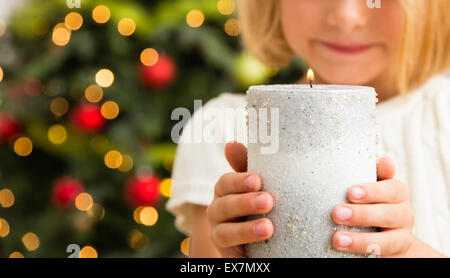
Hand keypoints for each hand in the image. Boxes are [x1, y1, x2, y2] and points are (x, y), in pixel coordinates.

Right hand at [206, 142, 273, 256]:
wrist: (272, 241)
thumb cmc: (264, 205)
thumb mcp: (260, 185)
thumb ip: (247, 165)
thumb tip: (231, 144)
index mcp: (226, 192)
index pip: (225, 183)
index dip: (239, 181)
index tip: (258, 180)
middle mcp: (218, 212)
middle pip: (223, 206)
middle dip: (244, 203)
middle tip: (268, 201)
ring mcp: (221, 235)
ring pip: (224, 232)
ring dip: (245, 230)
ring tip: (268, 228)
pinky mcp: (228, 255)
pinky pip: (230, 253)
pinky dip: (243, 249)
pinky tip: (263, 244)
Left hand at [331, 157, 415, 256]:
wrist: (388, 235)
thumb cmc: (374, 202)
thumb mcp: (375, 185)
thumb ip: (377, 173)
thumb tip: (385, 161)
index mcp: (399, 194)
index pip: (392, 190)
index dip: (373, 191)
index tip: (351, 192)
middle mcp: (404, 216)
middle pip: (390, 215)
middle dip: (362, 215)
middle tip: (337, 213)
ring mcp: (400, 239)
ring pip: (388, 242)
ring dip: (361, 240)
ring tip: (337, 239)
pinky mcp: (393, 256)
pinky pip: (382, 257)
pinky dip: (363, 253)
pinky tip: (344, 251)